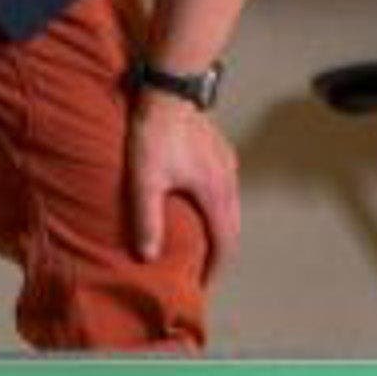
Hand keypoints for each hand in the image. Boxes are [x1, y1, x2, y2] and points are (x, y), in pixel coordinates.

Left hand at [126, 90, 240, 281]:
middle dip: (221, 253)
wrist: (166, 91)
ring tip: (203, 243)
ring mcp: (227, 164)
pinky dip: (217, 207)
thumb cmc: (154, 135)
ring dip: (220, 229)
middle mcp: (228, 181)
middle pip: (232, 228)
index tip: (205, 284)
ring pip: (231, 207)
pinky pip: (225, 189)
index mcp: (215, 194)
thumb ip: (147, 220)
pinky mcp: (221, 151)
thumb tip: (148, 256)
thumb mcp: (144, 181)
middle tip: (205, 271)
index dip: (216, 268)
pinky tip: (200, 206)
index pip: (225, 243)